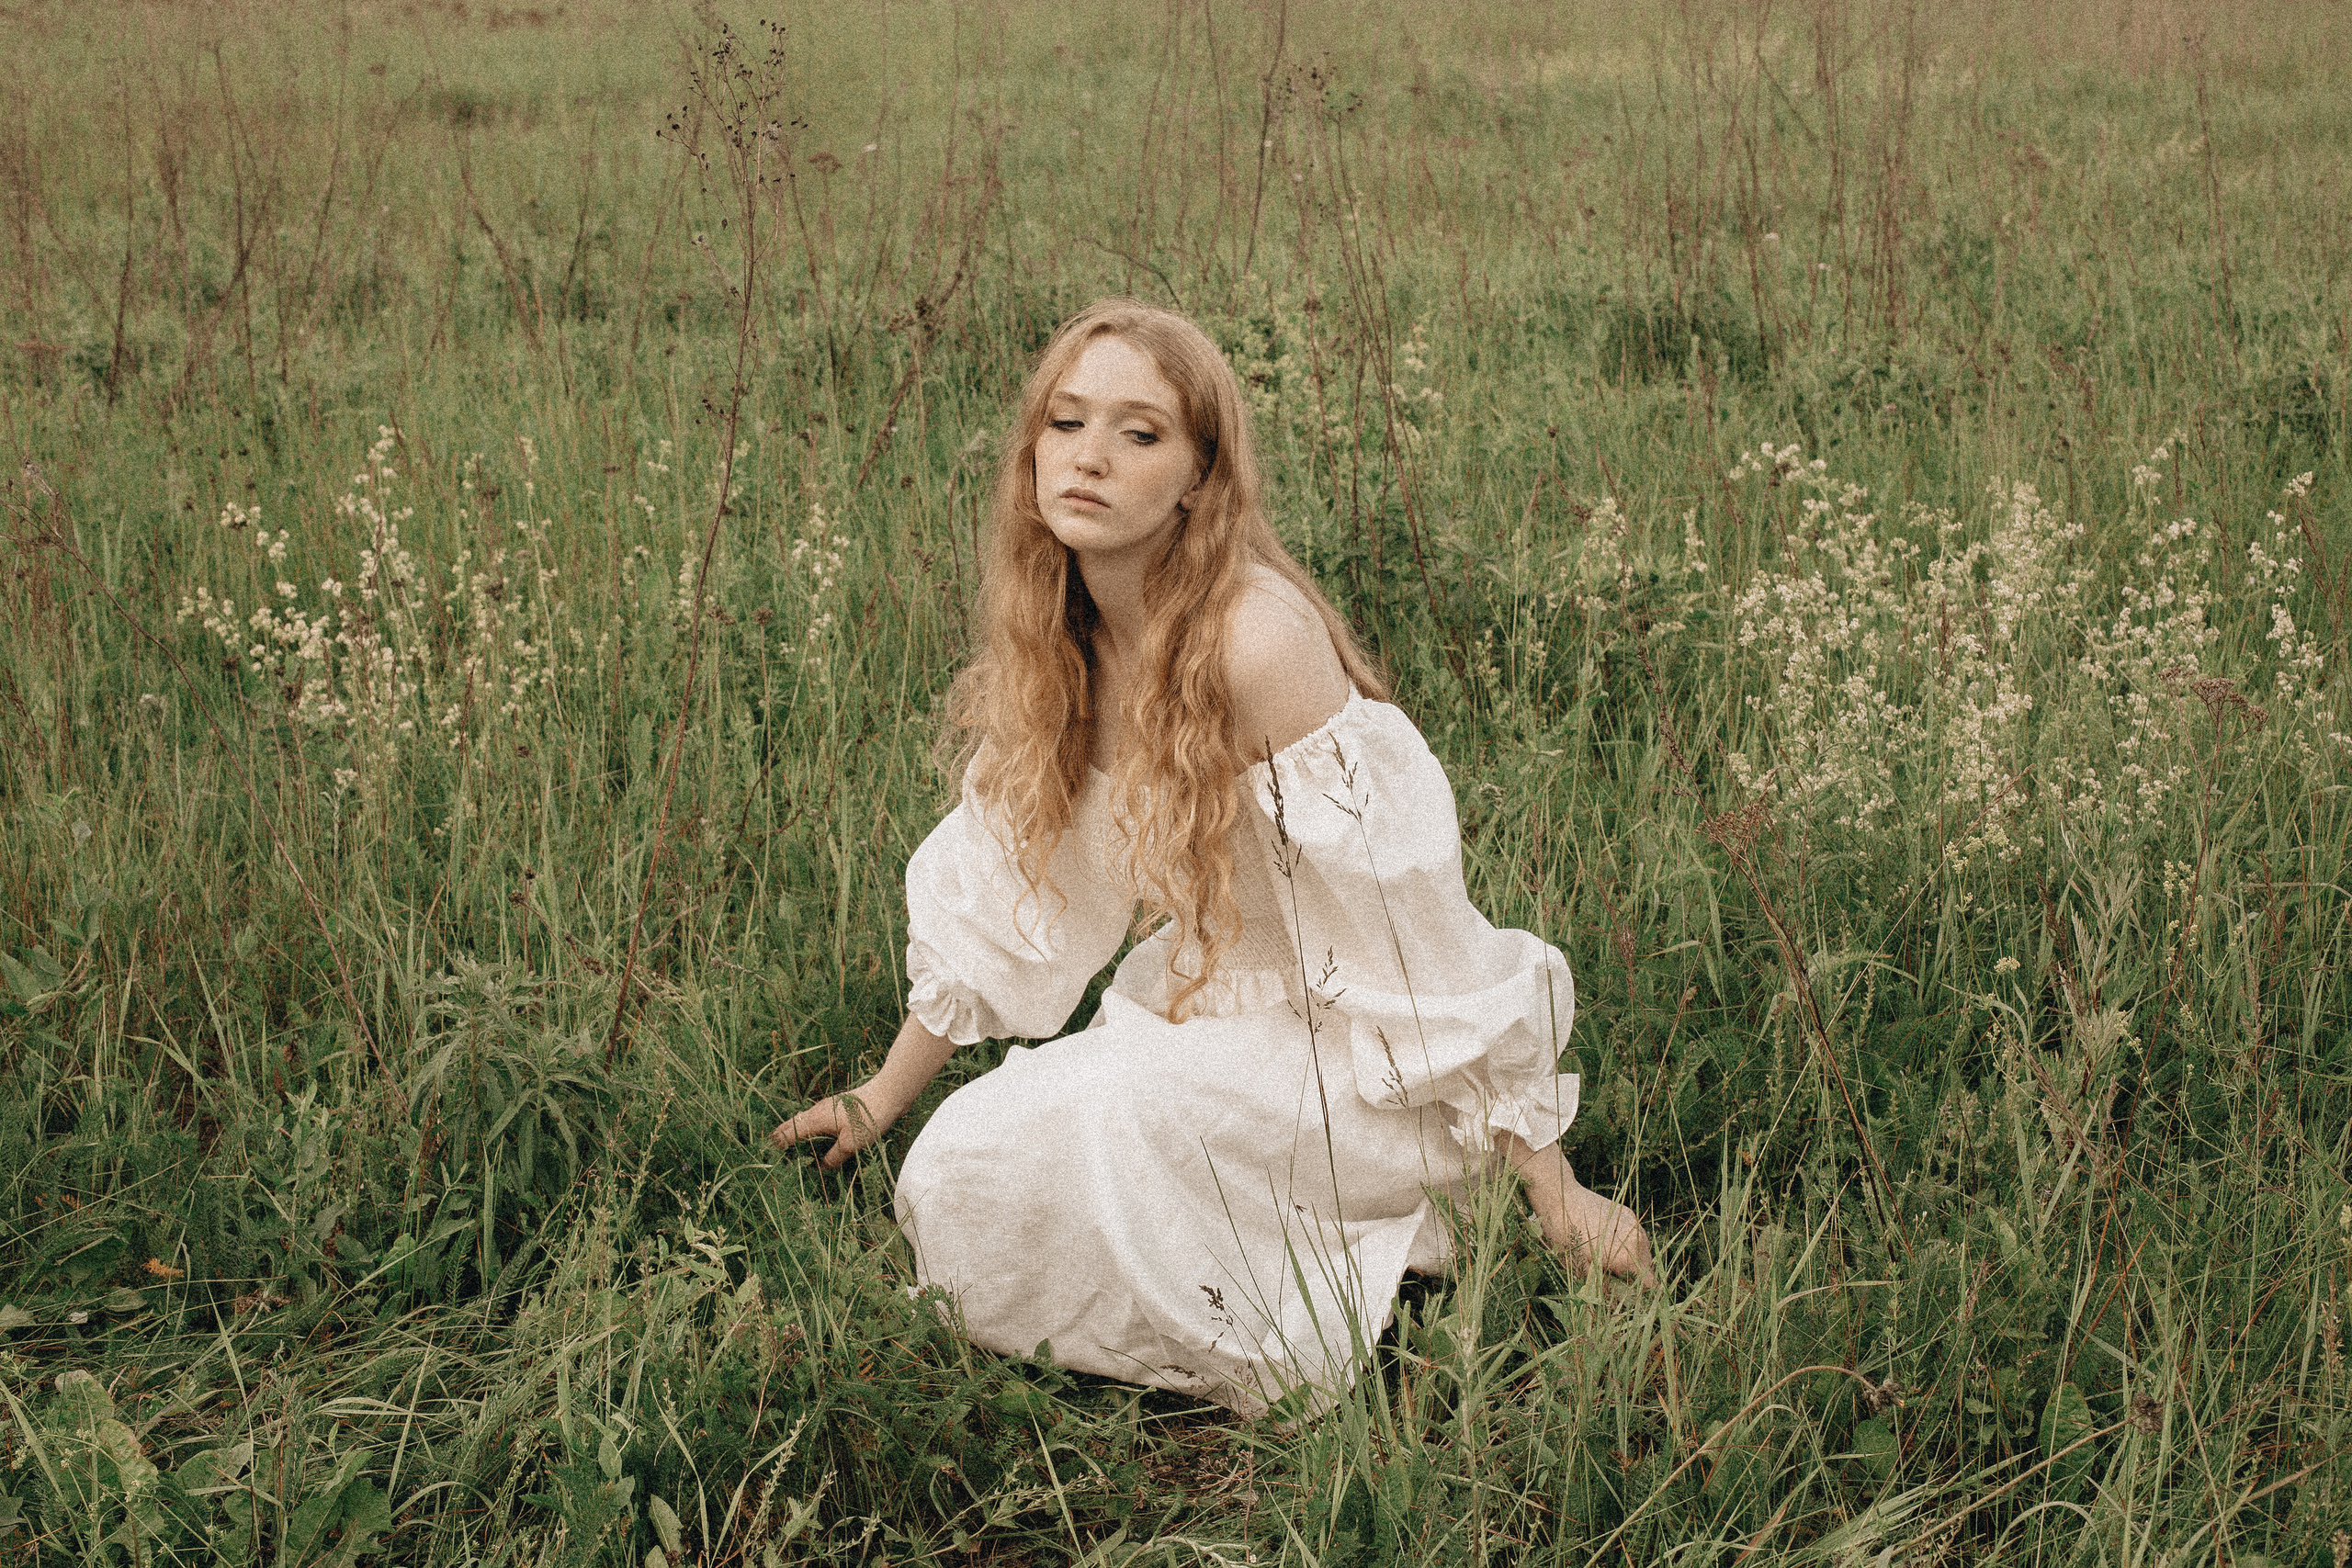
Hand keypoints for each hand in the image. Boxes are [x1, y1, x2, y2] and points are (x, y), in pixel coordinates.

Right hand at [770, 1078, 906, 1169]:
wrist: (889, 1093)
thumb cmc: (868, 1118)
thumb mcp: (850, 1145)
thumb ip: (833, 1157)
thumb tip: (822, 1167)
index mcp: (815, 1120)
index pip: (788, 1133)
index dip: (778, 1145)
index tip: (769, 1156)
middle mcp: (817, 1111)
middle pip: (792, 1124)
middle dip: (782, 1137)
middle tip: (772, 1150)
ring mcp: (828, 1107)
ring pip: (804, 1121)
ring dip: (795, 1132)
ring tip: (788, 1145)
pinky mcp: (838, 1108)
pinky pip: (816, 1120)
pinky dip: (809, 1129)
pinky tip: (815, 1136)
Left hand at [1530, 1179, 1657, 1288]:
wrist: (1560, 1197)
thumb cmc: (1565, 1237)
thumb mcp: (1579, 1270)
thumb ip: (1599, 1290)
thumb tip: (1608, 1308)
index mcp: (1628, 1258)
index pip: (1650, 1285)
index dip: (1639, 1294)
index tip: (1626, 1295)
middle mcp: (1638, 1241)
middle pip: (1647, 1269)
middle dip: (1633, 1277)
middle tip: (1611, 1278)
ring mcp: (1635, 1225)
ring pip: (1642, 1252)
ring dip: (1630, 1260)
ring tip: (1607, 1259)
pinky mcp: (1629, 1213)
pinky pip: (1635, 1236)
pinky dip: (1626, 1243)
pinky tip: (1606, 1242)